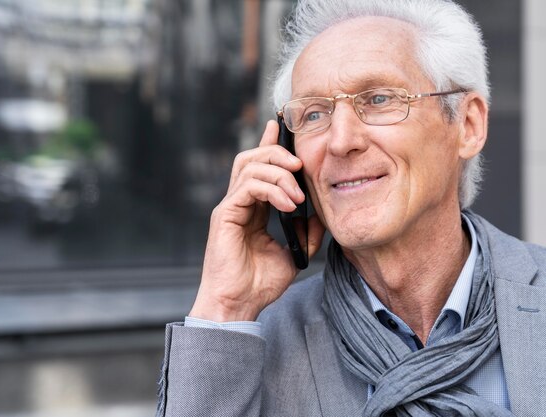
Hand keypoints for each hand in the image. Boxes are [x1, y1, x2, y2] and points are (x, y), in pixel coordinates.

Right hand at [189, 120, 324, 321]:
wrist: (238, 305)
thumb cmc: (259, 283)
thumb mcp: (293, 254)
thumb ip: (305, 232)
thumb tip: (321, 214)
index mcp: (253, 208)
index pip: (260, 167)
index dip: (269, 144)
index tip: (280, 126)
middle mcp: (239, 203)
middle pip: (252, 158)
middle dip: (277, 153)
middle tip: (301, 165)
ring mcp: (230, 207)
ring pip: (248, 166)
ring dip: (278, 172)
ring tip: (298, 192)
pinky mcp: (225, 215)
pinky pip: (247, 186)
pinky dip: (271, 189)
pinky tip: (288, 204)